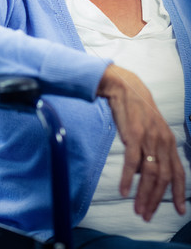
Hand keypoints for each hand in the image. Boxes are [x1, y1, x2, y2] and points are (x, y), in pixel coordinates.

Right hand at [98, 64, 185, 221]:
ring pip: (150, 174)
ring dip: (144, 195)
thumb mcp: (151, 130)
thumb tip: (143, 173)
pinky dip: (127, 179)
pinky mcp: (134, 135)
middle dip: (157, 199)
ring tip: (138, 209)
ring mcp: (149, 139)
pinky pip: (132, 163)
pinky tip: (124, 191)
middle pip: (163, 178)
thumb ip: (152, 150)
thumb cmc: (137, 110)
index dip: (180, 192)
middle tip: (148, 215)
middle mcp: (163, 142)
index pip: (179, 172)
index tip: (180, 210)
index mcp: (169, 141)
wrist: (126, 88)